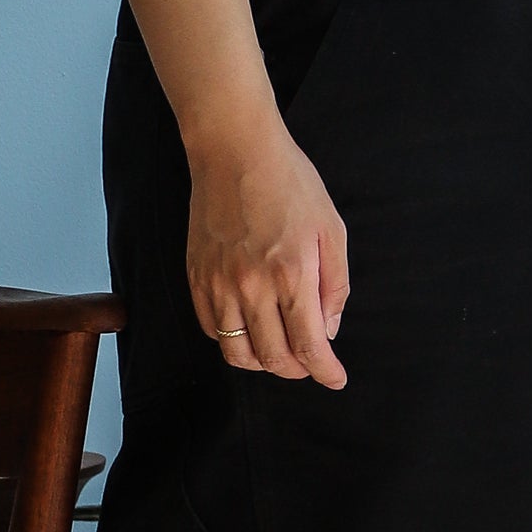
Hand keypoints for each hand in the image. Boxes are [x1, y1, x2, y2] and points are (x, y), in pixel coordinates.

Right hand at [186, 110, 350, 388]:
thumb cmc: (291, 184)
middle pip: (273, 358)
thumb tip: (328, 330)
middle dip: (298, 370)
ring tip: (281, 352)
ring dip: (264, 362)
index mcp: (292, 275)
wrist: (234, 151)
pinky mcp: (195, 278)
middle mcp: (252, 287)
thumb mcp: (332, 230)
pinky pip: (213, 331)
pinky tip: (250, 330)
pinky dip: (233, 342)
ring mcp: (218, 285)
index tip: (336, 380)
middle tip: (312, 363)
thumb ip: (335, 285)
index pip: (309, 346)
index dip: (325, 371)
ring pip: (238, 354)